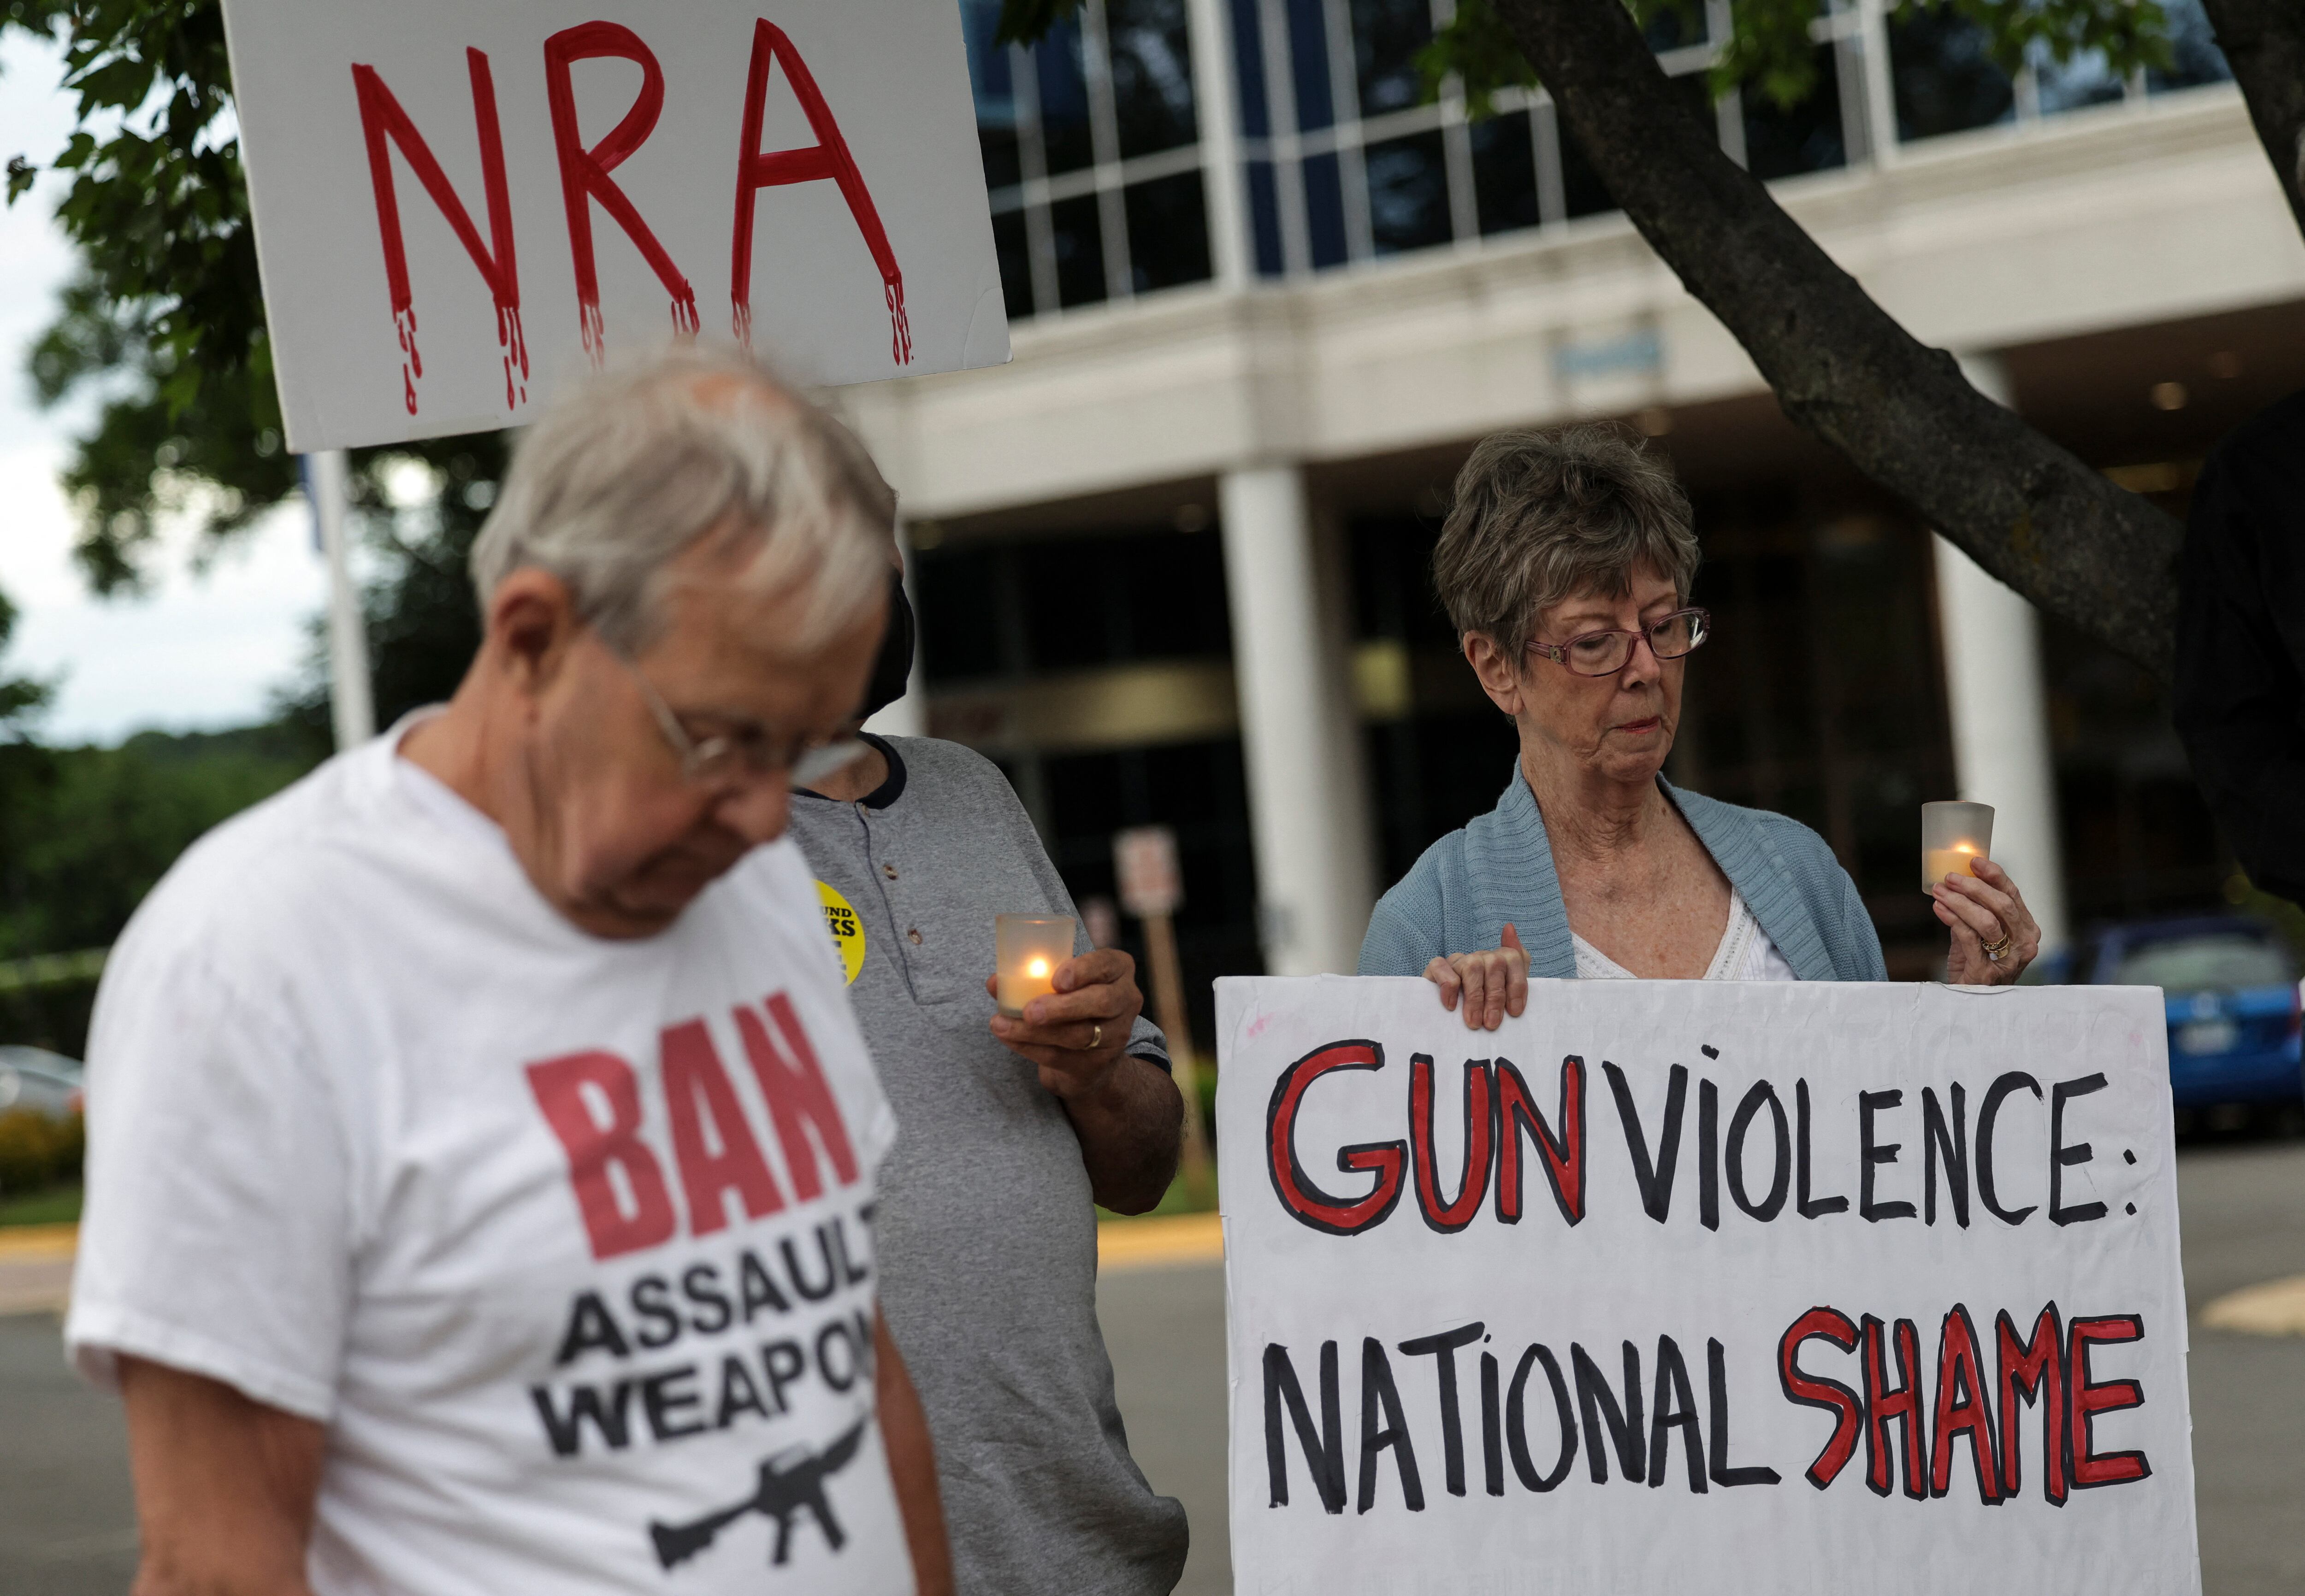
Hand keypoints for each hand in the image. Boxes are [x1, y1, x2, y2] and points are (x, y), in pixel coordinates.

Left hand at [986, 948, 1142, 1102]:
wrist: (1088, 1056)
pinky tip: (1008, 1038)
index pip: (1109, 964)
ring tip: (1002, 1025)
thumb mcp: (1059, 985)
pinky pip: (1060, 1057)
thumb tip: (994, 982)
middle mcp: (1125, 1001)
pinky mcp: (1096, 1064)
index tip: (1057, 979)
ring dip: (1035, 1032)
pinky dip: (1029, 1047)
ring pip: (1078, 1035)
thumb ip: (1031, 978)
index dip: (1084, 970)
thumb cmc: (1071, 1004)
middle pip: (1101, 1002)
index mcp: (1118, 972)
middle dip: (1063, 1007)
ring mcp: (1115, 1036)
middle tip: (1030, 1011)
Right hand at [1424, 923, 1529, 1030]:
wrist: (1445, 1020)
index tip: (1514, 1013)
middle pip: (1495, 964)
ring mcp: (1458, 961)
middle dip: (1495, 997)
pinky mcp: (1435, 968)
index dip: (1517, 986)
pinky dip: (1449, 988)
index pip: (1515, 958)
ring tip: (1473, 1022)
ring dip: (1475, 997)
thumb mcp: (1506, 995)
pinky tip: (1451, 1007)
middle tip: (1491, 1024)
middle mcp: (1479, 957)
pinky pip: (1442, 967)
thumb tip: (1509, 927)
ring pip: (1472, 966)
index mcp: (1499, 960)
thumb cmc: (1482, 1010)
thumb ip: (1517, 965)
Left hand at [1934, 858, 2039, 985]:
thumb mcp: (1978, 935)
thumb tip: (1956, 883)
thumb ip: (1972, 912)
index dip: (1994, 875)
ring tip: (1940, 891)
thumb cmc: (1974, 966)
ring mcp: (2009, 960)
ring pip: (1986, 920)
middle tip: (1950, 877)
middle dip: (1973, 887)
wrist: (1967, 1001)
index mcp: (2027, 931)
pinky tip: (1939, 908)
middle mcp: (2024, 944)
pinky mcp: (1987, 972)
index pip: (2013, 895)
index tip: (1973, 861)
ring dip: (1960, 901)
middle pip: (2002, 905)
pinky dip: (1952, 918)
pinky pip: (1969, 937)